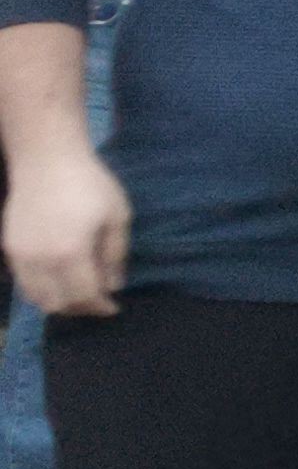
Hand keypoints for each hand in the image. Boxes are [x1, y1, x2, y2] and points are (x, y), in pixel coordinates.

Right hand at [5, 144, 126, 321]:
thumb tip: (113, 286)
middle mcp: (40, 260)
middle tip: (97, 301)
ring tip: (77, 292)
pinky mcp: (9, 247)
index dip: (100, 307)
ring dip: (57, 302)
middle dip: (79, 308)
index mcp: (70, 253)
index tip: (113, 307)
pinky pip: (23, 282)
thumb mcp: (117, 217)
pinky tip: (57, 279)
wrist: (46, 160)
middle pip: (57, 304)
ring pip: (35, 297)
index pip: (83, 296)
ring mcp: (20, 255)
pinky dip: (40, 289)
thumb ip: (115, 256)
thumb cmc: (90, 184)